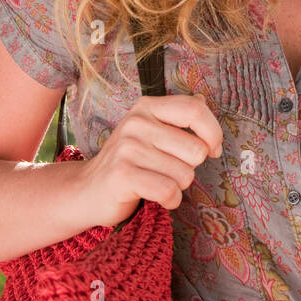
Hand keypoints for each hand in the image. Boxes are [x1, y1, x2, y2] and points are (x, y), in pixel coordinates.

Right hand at [76, 94, 222, 226]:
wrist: (87, 190)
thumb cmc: (128, 162)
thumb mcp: (150, 131)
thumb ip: (177, 116)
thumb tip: (202, 100)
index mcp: (147, 107)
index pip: (195, 109)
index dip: (213, 132)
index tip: (214, 150)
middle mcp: (137, 123)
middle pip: (196, 150)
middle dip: (190, 168)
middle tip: (169, 171)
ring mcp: (128, 148)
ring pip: (185, 175)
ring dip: (178, 186)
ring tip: (156, 182)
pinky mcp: (122, 175)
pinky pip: (168, 191)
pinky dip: (170, 201)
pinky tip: (157, 198)